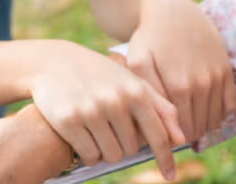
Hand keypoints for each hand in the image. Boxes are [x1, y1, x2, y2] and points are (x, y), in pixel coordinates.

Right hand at [27, 41, 185, 179]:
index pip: (157, 135)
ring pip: (111, 156)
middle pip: (132, 150)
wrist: (53, 62)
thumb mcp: (132, 82)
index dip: (165, 158)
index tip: (171, 175)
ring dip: (107, 151)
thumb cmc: (101, 75)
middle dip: (125, 145)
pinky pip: (89, 156)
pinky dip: (89, 153)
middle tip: (112, 128)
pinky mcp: (68, 121)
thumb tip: (181, 139)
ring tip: (98, 130)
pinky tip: (84, 135)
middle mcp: (115, 101)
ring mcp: (91, 111)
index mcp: (136, 91)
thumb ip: (160, 108)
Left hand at [127, 0, 235, 143]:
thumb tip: (162, 126)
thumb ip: (149, 96)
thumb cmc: (148, 38)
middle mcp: (202, 83)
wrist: (172, 10)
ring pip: (214, 119)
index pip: (180, 131)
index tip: (161, 134)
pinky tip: (203, 111)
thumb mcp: (137, 63)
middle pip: (197, 128)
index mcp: (178, 86)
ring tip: (186, 122)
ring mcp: (217, 76)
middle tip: (172, 130)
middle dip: (185, 134)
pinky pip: (229, 105)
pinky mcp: (226, 69)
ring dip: (202, 126)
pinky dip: (219, 114)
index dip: (170, 138)